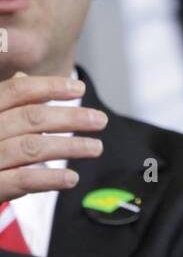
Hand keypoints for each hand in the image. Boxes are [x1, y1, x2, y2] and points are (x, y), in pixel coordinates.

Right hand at [0, 72, 106, 201]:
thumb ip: (3, 102)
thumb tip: (23, 76)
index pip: (17, 90)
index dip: (50, 87)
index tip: (80, 89)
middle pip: (31, 117)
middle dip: (70, 117)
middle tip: (99, 120)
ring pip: (31, 147)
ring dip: (69, 146)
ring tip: (95, 147)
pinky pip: (22, 181)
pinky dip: (49, 179)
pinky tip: (71, 178)